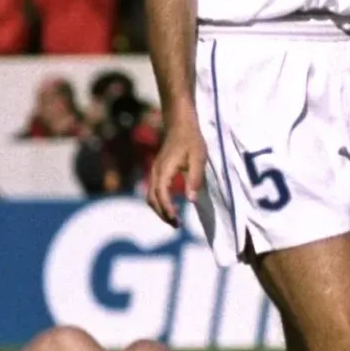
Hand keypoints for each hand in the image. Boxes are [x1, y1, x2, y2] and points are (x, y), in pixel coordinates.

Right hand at [144, 107, 203, 224]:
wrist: (180, 124)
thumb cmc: (192, 140)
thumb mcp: (198, 159)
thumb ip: (195, 179)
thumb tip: (191, 200)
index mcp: (164, 169)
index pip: (161, 194)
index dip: (167, 209)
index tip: (176, 220)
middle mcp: (155, 172)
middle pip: (152, 199)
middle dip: (163, 214)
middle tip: (177, 225)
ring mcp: (154, 172)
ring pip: (150, 196)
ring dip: (160, 210)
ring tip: (174, 220)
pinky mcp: (157, 172)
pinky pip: (153, 192)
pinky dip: (159, 203)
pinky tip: (171, 207)